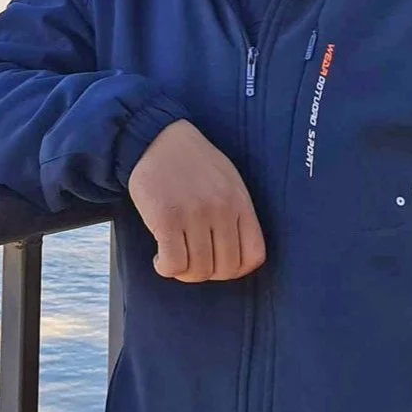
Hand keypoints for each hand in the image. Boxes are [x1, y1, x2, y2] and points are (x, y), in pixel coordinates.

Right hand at [128, 120, 266, 282]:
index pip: (253, 256)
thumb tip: (237, 255)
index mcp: (239, 201)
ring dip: (184, 272)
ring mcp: (195, 214)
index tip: (219, 263)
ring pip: (198, 271)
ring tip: (175, 257)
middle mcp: (221, 209)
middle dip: (208, 273)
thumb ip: (236, 213)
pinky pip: (173, 264)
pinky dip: (166, 268)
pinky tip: (160, 257)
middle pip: (225, 269)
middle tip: (192, 261)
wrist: (158, 138)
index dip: (236, 269)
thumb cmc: (193, 162)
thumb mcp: (227, 180)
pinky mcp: (167, 218)